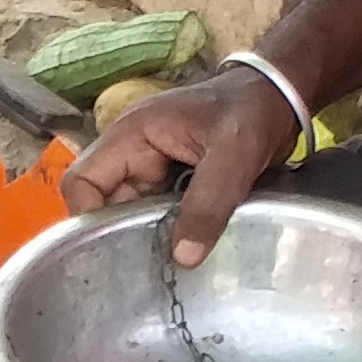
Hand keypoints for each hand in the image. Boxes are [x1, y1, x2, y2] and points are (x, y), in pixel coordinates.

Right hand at [60, 65, 301, 269]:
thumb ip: (208, 204)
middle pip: (101, 203)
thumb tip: (183, 258)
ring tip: (165, 261)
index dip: (88, 219)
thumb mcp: (234, 155)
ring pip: (128, 213)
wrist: (280, 97)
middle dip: (120, 234)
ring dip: (144, 235)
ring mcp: (149, 166)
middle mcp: (131, 150)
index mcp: (130, 134)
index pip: (81, 183)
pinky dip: (164, 231)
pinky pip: (153, 213)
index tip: (113, 251)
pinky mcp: (168, 180)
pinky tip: (184, 248)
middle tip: (145, 265)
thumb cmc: (253, 110)